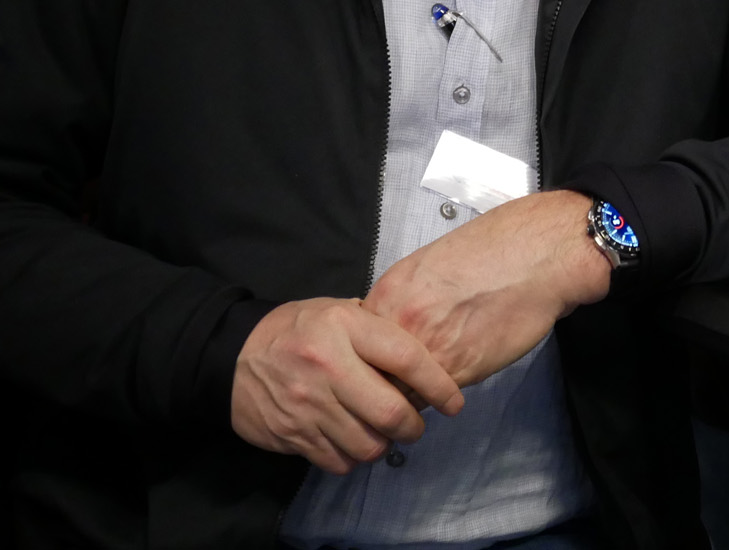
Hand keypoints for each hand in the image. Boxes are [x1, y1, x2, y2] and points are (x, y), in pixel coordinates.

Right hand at [231, 298, 462, 473]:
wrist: (231, 355)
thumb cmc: (298, 328)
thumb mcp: (338, 310)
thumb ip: (377, 329)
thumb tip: (422, 354)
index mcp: (345, 327)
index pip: (407, 359)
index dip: (439, 385)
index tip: (454, 402)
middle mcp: (328, 367)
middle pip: (390, 413)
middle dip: (414, 426)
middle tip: (417, 425)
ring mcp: (308, 406)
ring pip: (367, 445)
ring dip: (384, 445)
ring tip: (385, 435)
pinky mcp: (292, 435)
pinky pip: (337, 461)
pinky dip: (352, 457)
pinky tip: (353, 441)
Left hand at [363, 190, 609, 388]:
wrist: (538, 256)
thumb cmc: (495, 250)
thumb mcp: (429, 265)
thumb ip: (403, 300)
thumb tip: (393, 327)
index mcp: (389, 294)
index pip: (354, 347)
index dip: (365, 362)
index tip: (376, 369)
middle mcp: (401, 323)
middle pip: (370, 374)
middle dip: (379, 387)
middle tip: (393, 391)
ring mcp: (429, 349)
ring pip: (398, 394)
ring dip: (406, 400)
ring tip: (418, 397)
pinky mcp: (460, 370)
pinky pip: (432, 399)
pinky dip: (435, 401)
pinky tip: (445, 391)